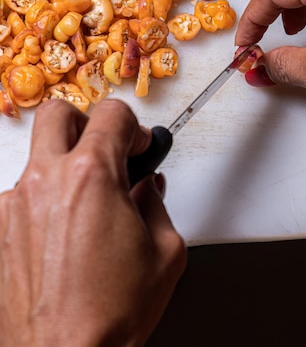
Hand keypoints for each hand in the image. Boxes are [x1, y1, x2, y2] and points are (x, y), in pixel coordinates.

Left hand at [0, 99, 186, 346]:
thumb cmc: (108, 314)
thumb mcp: (165, 253)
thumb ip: (158, 206)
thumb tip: (148, 191)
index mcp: (91, 177)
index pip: (111, 114)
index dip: (132, 126)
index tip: (137, 146)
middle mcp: (46, 181)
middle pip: (57, 113)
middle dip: (86, 123)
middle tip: (104, 149)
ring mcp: (17, 204)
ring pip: (37, 154)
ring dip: (63, 163)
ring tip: (86, 199)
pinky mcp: (2, 229)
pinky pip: (23, 193)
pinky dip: (45, 198)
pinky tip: (64, 231)